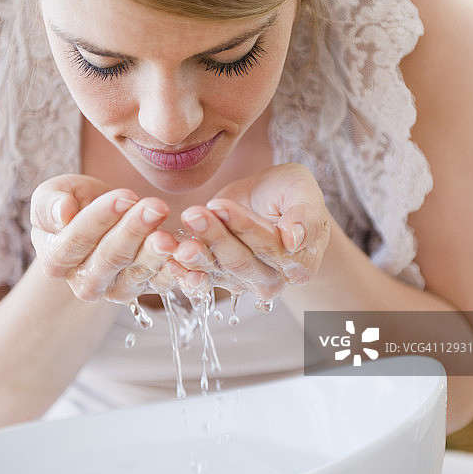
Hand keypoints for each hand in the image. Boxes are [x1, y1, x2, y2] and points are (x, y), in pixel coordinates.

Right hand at [30, 174, 172, 302]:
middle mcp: (84, 282)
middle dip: (134, 230)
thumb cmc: (75, 204)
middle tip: (157, 207)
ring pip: (137, 271)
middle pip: (110, 258)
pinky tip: (185, 254)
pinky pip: (161, 283)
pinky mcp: (145, 288)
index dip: (100, 218)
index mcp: (56, 260)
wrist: (102, 219)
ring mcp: (115, 289)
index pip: (76, 241)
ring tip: (170, 234)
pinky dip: (175, 270)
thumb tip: (62, 213)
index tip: (125, 196)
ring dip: (156, 252)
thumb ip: (50, 203)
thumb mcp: (55, 194)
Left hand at [153, 163, 329, 300]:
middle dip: (214, 237)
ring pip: (216, 270)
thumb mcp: (304, 192)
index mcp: (300, 262)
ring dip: (193, 253)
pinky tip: (167, 256)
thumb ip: (306, 215)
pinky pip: (199, 279)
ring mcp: (243, 282)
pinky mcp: (219, 277)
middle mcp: (272, 279)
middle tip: (192, 213)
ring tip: (172, 234)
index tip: (222, 207)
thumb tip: (295, 239)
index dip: (245, 228)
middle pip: (240, 262)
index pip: (271, 247)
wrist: (270, 201)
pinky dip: (182, 270)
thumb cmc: (291, 194)